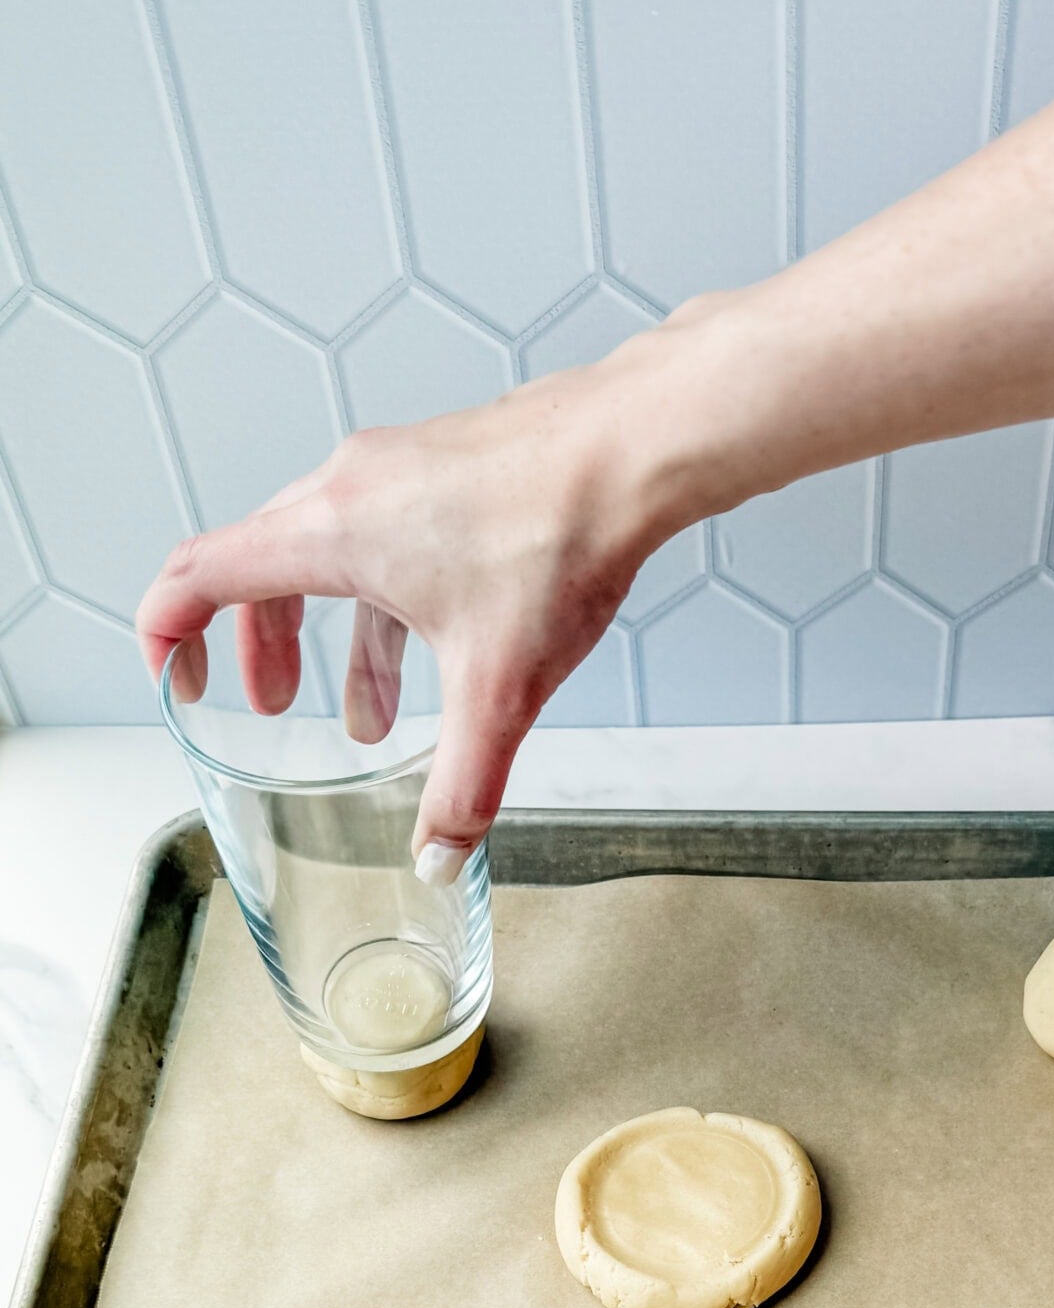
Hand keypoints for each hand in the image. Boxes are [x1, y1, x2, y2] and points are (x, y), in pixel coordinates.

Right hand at [135, 349, 671, 881]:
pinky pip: (383, 539)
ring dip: (332, 637)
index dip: (168, 634)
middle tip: (272, 708)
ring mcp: (396, 471)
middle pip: (258, 568)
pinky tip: (435, 654)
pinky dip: (386, 605)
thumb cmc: (559, 537)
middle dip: (259, 650)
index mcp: (328, 532)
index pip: (199, 575)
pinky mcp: (443, 470)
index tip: (177, 682)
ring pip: (328, 557)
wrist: (631, 450)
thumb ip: (462, 785)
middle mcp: (347, 488)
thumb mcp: (499, 688)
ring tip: (365, 715)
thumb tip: (440, 856)